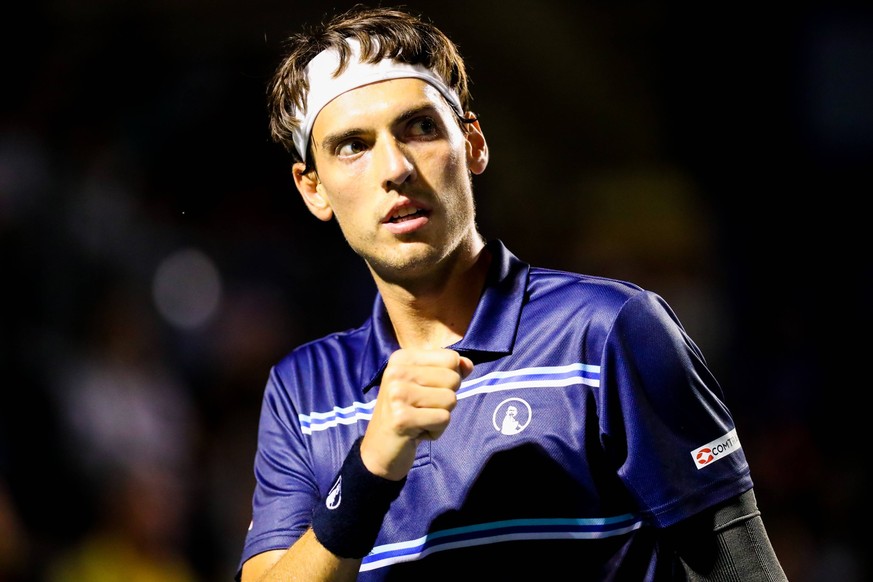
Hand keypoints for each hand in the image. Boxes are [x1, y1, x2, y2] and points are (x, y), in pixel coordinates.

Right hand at [360, 348, 472, 480]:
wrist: (380, 450)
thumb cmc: (408, 415)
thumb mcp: (427, 386)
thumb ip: (450, 371)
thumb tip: (468, 364)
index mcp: (402, 358)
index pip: (451, 358)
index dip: (450, 379)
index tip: (427, 392)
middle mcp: (396, 372)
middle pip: (453, 378)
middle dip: (446, 399)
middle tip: (422, 410)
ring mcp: (397, 394)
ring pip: (451, 399)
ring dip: (441, 417)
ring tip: (419, 421)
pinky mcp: (401, 417)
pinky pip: (443, 419)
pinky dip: (436, 431)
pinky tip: (417, 433)